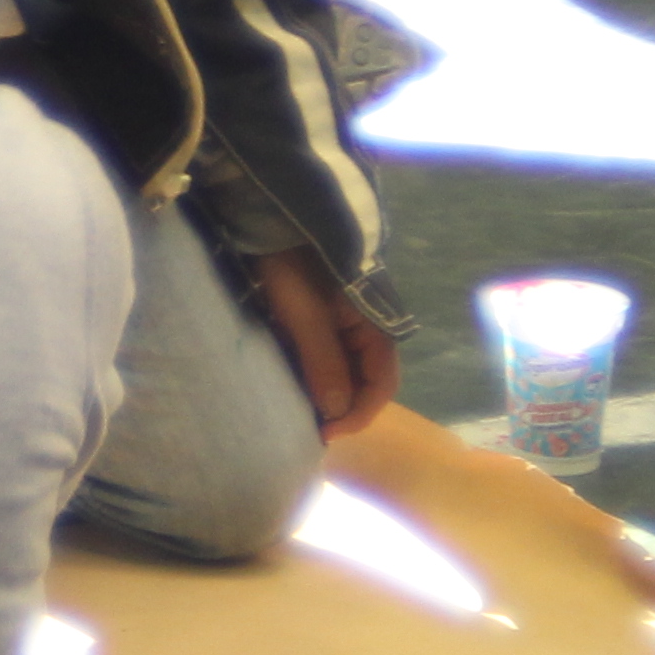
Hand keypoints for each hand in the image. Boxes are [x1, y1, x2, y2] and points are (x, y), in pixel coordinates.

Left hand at [252, 244, 403, 438]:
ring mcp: (345, 323)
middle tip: (309, 428)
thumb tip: (338, 411)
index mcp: (374, 325)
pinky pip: (326, 356)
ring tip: (299, 412)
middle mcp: (366, 328)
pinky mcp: (321, 318)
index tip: (326, 433)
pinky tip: (293, 385)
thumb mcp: (305, 314)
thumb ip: (324, 361)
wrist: (272, 221)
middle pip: (365, 380)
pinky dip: (313, 375)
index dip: (358, 414)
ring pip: (345, 371)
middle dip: (342, 407)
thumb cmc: (292, 265)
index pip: (382, 383)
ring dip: (326, 393)